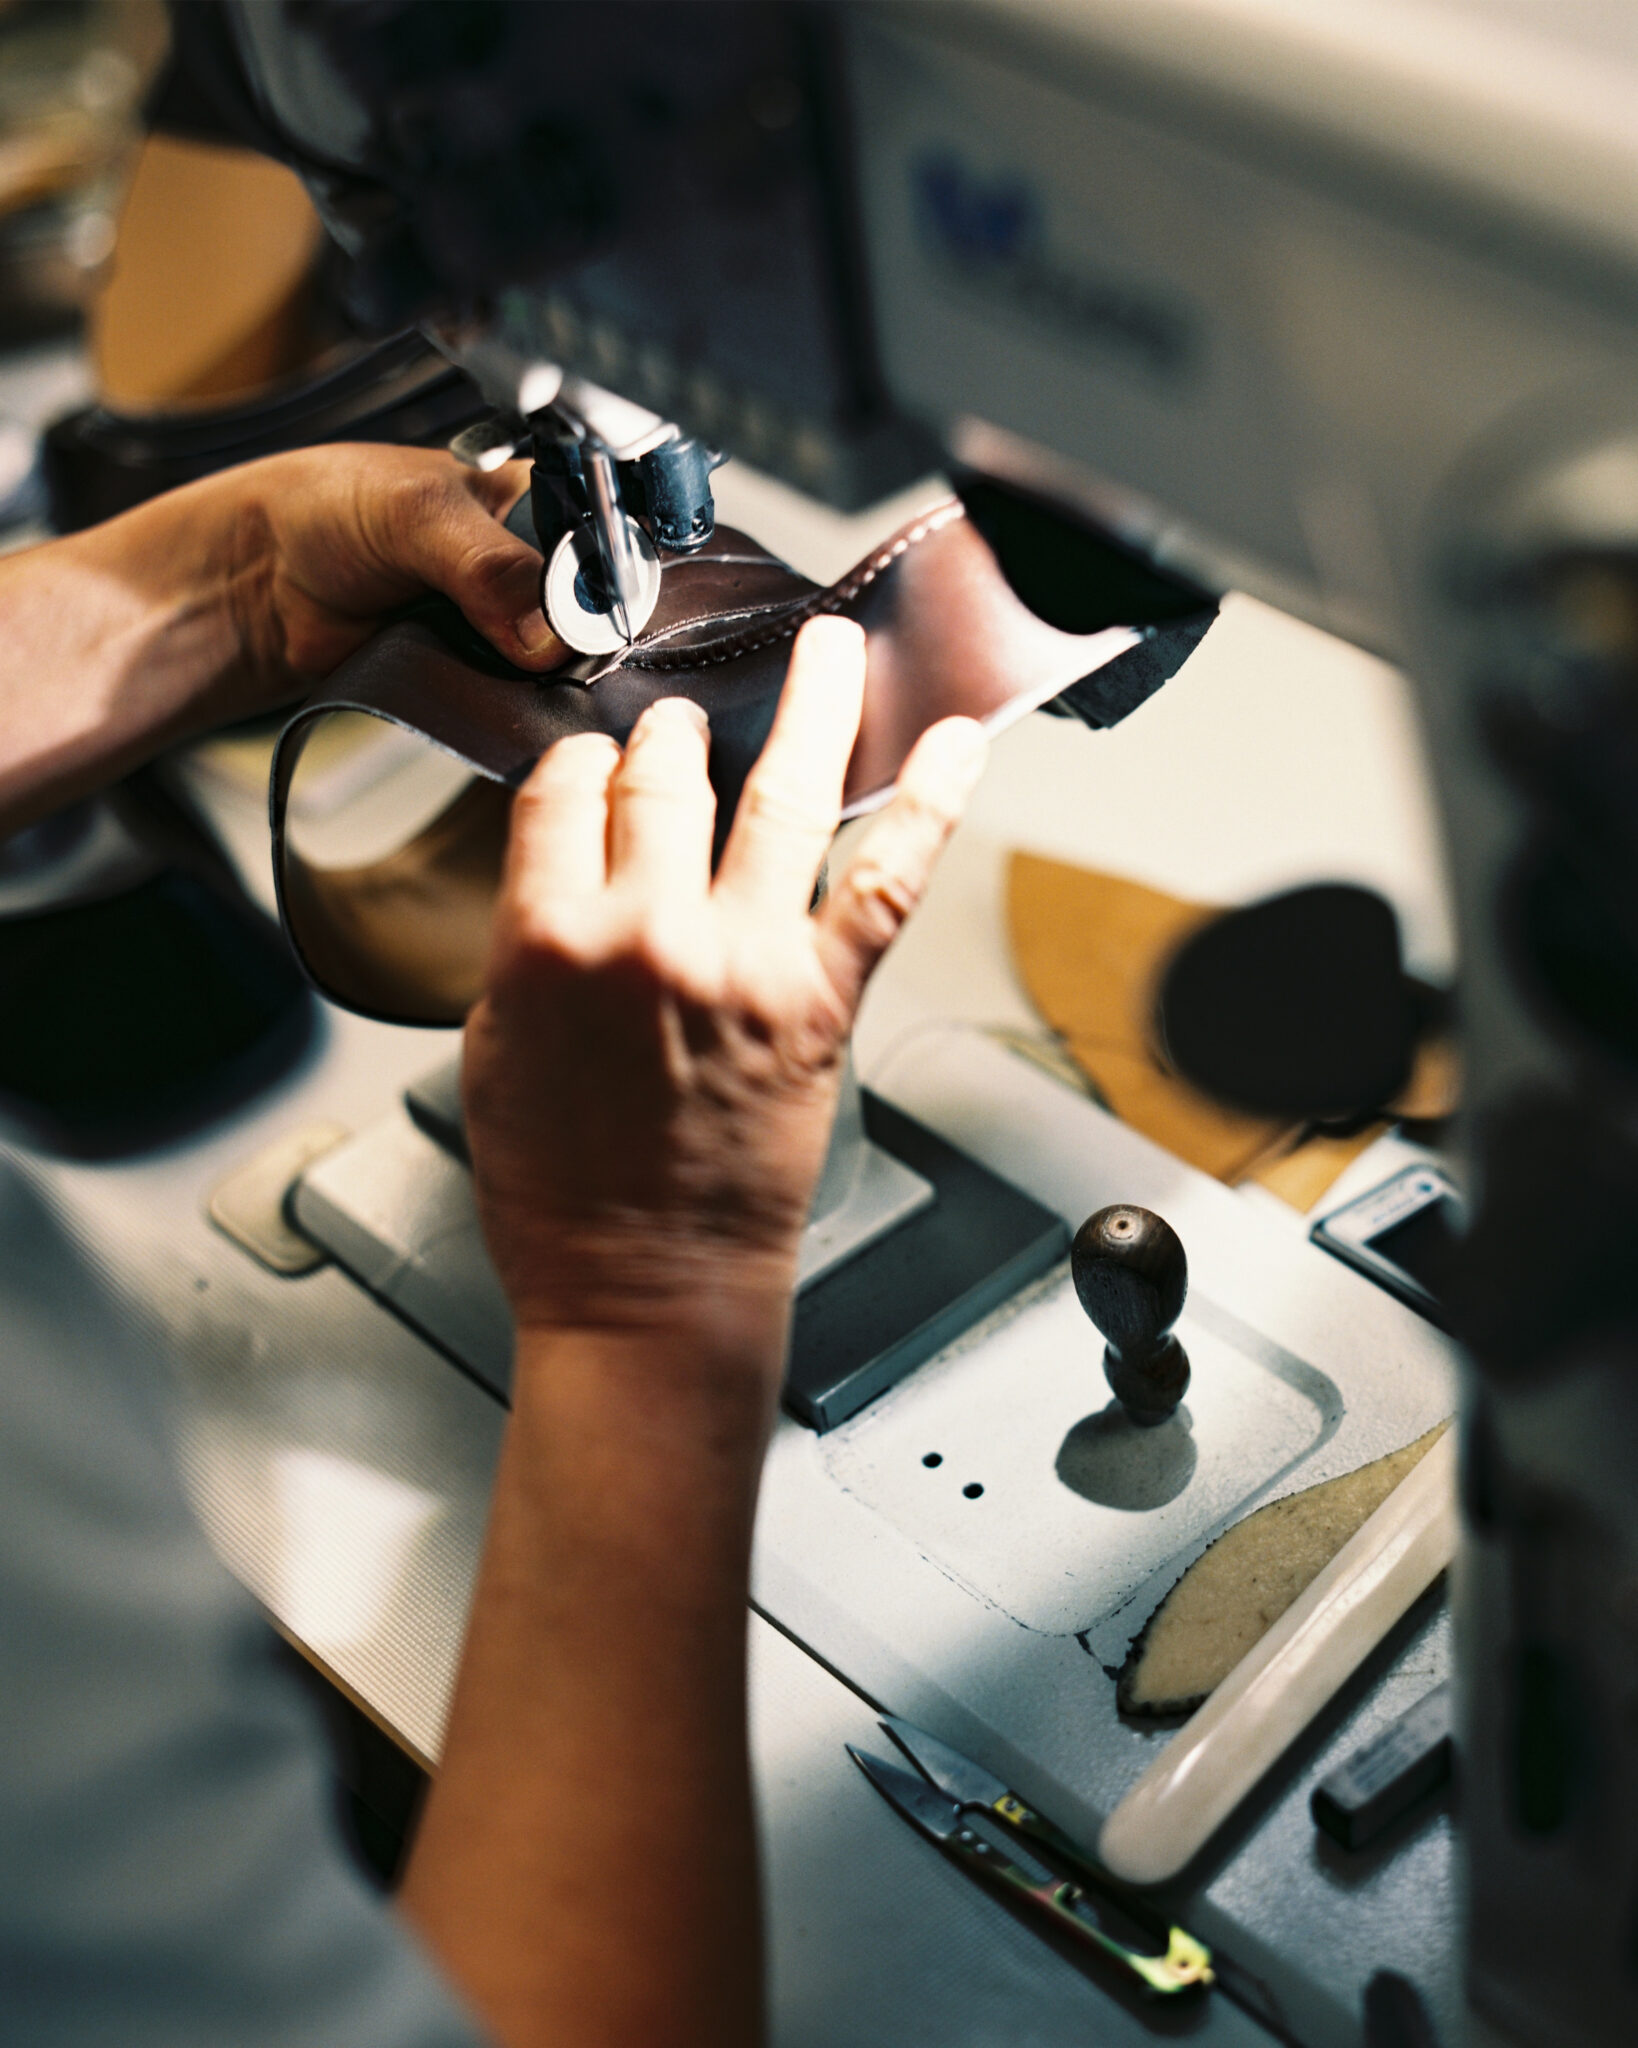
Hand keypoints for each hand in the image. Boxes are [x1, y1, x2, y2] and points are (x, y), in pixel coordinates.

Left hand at [0, 443, 562, 832]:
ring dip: (546, 674)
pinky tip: (500, 691)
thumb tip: (548, 632)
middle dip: (580, 632)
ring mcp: (515, 620)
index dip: (613, 574)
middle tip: (544, 641)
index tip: (593, 609)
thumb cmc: (327, 512)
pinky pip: (520, 697)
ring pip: (565, 661)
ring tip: (512, 662)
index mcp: (540, 495)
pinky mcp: (487, 672)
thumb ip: (489, 565)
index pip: (612, 536)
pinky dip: (512, 700)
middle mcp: (538, 558)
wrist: (260, 582)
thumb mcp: (416, 516)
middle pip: (599, 607)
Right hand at [462, 615, 987, 1346]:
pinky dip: (930, 804)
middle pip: (664, 777)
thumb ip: (530, 944)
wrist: (645, 1294)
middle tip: (680, 729)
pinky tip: (955, 743)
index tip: (593, 759)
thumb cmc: (563, 1198)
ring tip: (826, 644)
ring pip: (780, 795)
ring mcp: (746, 963)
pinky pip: (887, 881)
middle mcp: (650, 937)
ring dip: (809, 703)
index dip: (580, 761)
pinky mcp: (822, 1003)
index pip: (566, 789)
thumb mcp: (492, 1053)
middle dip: (670, 739)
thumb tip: (567, 870)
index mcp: (548, 943)